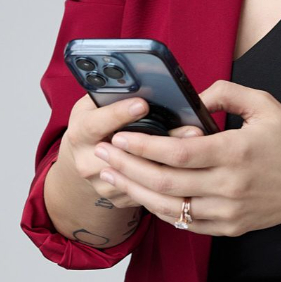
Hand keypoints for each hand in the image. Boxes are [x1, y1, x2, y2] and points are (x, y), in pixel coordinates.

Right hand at [63, 93, 200, 207]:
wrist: (84, 158)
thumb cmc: (96, 122)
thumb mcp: (95, 104)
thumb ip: (112, 94)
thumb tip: (145, 83)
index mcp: (80, 132)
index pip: (98, 124)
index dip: (120, 114)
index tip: (142, 104)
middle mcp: (87, 162)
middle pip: (126, 155)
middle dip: (161, 143)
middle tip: (192, 130)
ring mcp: (103, 184)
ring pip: (142, 177)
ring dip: (173, 164)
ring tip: (200, 148)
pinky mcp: (119, 198)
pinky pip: (148, 191)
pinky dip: (171, 180)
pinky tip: (194, 167)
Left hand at [88, 80, 280, 234]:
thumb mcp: (265, 104)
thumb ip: (226, 93)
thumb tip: (191, 95)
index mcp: (236, 152)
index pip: (178, 152)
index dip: (143, 146)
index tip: (118, 137)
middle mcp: (229, 186)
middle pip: (164, 182)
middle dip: (126, 167)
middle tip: (101, 154)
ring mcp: (228, 211)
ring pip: (168, 207)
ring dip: (134, 191)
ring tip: (110, 175)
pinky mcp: (228, 227)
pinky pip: (184, 222)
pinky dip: (158, 209)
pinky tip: (141, 194)